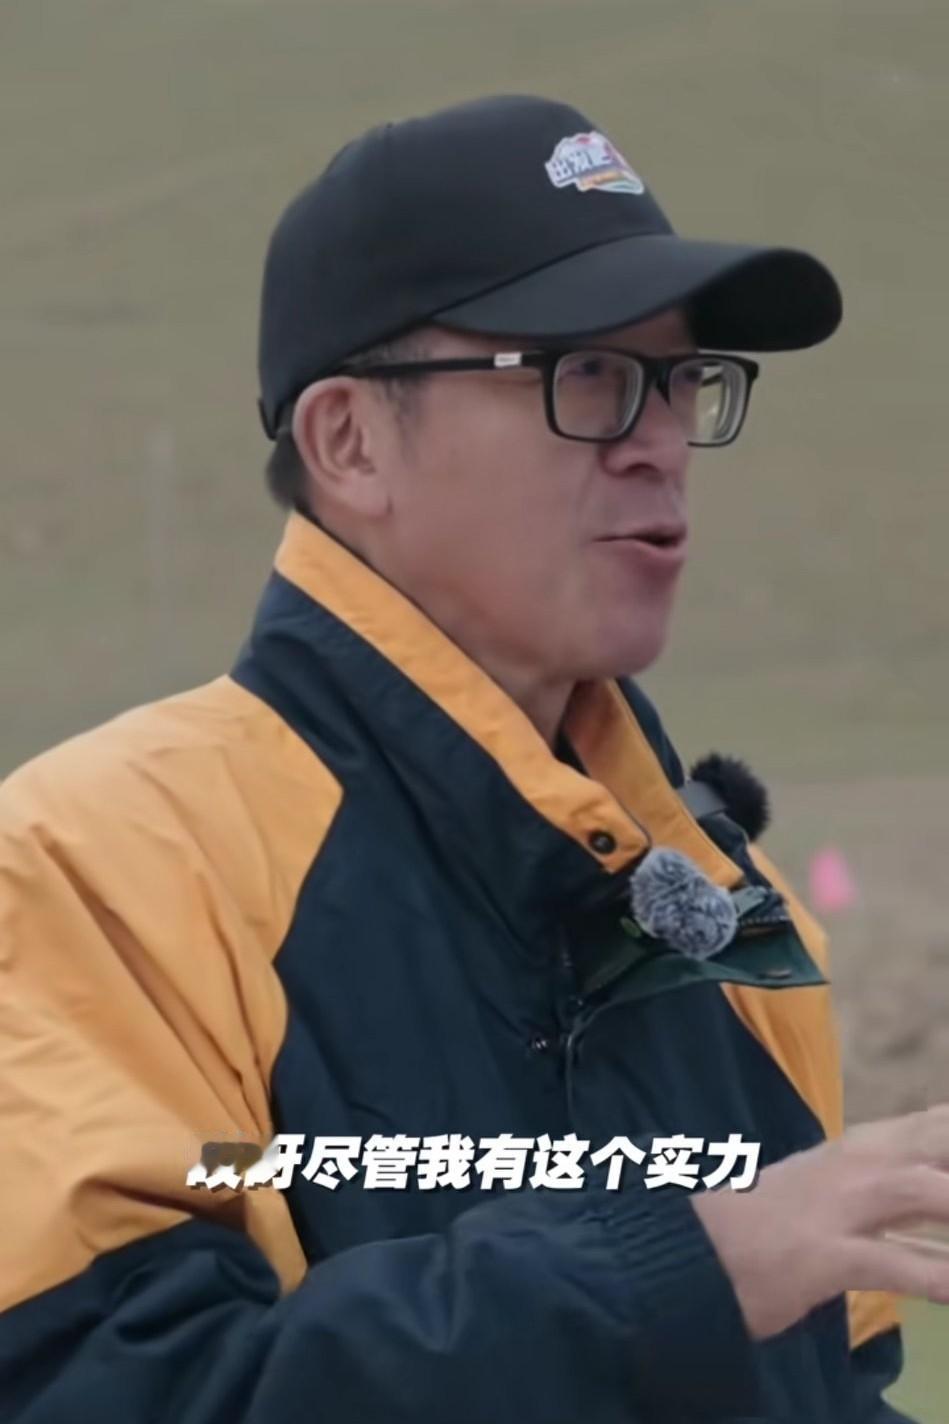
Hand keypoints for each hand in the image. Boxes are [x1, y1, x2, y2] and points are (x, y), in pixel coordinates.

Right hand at [692, 1104, 948, 1339]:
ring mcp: (836, 1208)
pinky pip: (889, 1264)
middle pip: (939, 1141)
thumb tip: (938, 1188)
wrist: (689, 1247)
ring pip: (921, 1192)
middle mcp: (855, 1166)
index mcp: (861, 1148)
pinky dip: (934, 1275)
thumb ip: (890, 1185)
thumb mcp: (832, 1191)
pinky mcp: (820, 1256)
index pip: (938, 1123)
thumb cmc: (767, 1223)